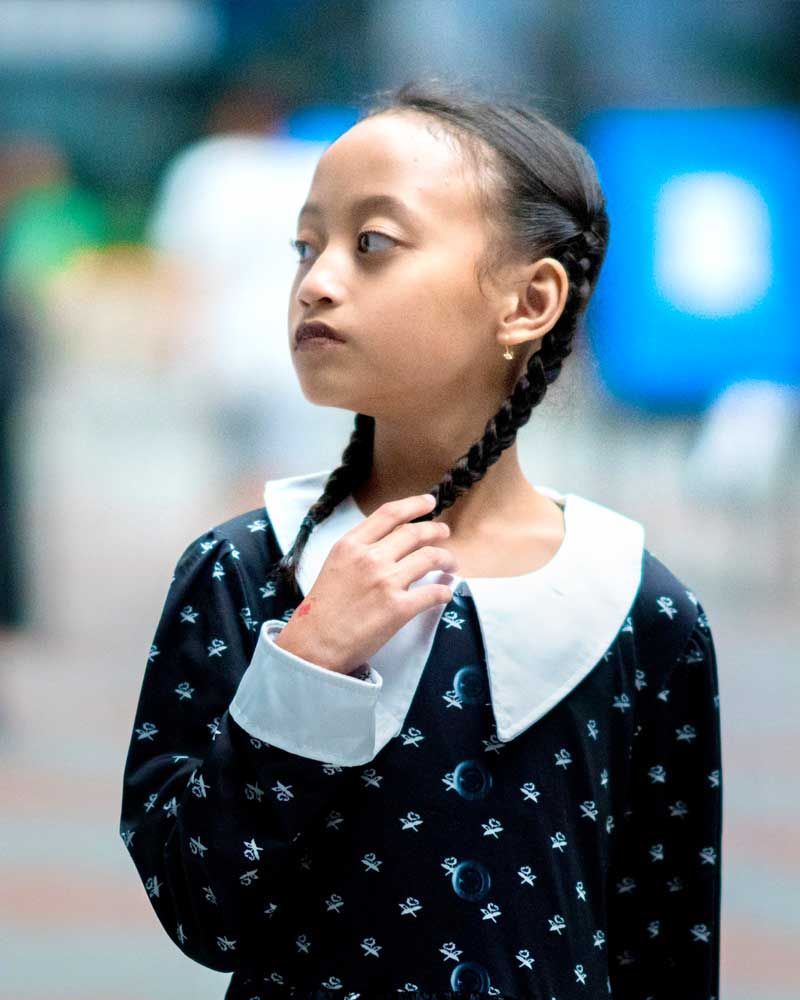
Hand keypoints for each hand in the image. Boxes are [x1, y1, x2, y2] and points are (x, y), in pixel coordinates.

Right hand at [274, 493, 457, 673]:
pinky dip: (445, 591)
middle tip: (444, 532)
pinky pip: (434, 592)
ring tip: (450, 563)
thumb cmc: (322, 610)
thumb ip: (360, 551)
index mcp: (351, 545)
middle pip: (414, 533)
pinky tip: (446, 592)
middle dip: (435, 530)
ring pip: (430, 558)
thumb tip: (390, 545)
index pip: (389, 514)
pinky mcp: (399, 608)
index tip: (429, 503)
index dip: (414, 505)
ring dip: (446, 558)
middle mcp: (370, 558)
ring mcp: (386, 582)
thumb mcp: (334, 565)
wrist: (314, 644)